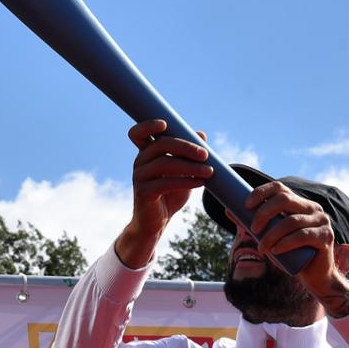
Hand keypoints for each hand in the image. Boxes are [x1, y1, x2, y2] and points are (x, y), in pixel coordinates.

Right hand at [114, 120, 211, 267]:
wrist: (157, 223)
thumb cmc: (170, 194)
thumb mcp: (183, 172)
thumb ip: (190, 154)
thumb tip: (202, 134)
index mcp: (146, 153)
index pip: (138, 133)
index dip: (148, 125)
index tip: (165, 124)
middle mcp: (140, 162)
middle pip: (160, 144)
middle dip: (185, 147)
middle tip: (206, 154)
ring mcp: (139, 177)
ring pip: (165, 163)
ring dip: (190, 166)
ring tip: (210, 172)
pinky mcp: (143, 192)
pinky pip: (165, 183)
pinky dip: (186, 182)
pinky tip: (201, 183)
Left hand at [241, 182, 348, 316]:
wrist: (314, 276)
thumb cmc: (290, 254)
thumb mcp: (269, 236)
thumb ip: (253, 223)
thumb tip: (228, 209)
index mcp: (299, 203)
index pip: (279, 188)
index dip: (261, 192)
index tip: (246, 205)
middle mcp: (313, 208)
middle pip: (285, 200)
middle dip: (264, 213)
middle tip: (252, 229)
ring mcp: (322, 221)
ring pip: (291, 221)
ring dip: (271, 235)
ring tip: (262, 249)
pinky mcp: (326, 237)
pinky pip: (303, 236)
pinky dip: (285, 243)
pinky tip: (275, 251)